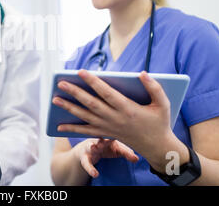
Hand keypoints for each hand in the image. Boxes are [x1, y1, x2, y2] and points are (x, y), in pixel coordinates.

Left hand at [53, 70, 173, 158]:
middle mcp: (115, 118)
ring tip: (55, 99)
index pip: (106, 92)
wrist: (157, 147)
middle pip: (91, 104)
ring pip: (85, 117)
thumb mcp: (163, 104)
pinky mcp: (105, 134)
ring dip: (69, 108)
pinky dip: (72, 129)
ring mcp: (108, 127)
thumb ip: (154, 88)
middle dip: (75, 93)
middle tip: (60, 83)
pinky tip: (59, 126)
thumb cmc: (159, 122)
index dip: (93, 81)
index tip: (80, 71)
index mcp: (128, 109)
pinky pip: (86, 132)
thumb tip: (142, 73)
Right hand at [73, 138, 138, 177]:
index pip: (116, 141)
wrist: (86, 149)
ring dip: (92, 146)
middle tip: (110, 142)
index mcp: (108, 139)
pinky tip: (95, 174)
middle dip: (104, 140)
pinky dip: (90, 169)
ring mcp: (90, 148)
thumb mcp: (115, 149)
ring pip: (91, 147)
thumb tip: (137, 158)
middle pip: (102, 141)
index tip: (130, 148)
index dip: (121, 145)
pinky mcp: (84, 157)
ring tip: (93, 147)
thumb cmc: (104, 148)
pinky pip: (86, 163)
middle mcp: (99, 142)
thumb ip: (125, 153)